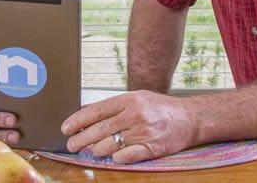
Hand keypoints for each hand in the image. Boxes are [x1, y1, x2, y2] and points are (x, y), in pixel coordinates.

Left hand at [61, 90, 196, 163]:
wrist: (190, 118)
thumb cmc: (160, 108)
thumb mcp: (137, 98)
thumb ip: (114, 106)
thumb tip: (88, 115)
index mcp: (128, 100)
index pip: (96, 110)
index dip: (78, 120)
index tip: (66, 128)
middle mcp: (135, 115)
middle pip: (100, 129)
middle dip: (81, 139)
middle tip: (71, 145)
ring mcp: (143, 132)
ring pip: (110, 144)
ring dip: (96, 150)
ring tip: (92, 151)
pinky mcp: (152, 148)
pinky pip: (126, 156)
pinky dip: (116, 158)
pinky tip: (112, 157)